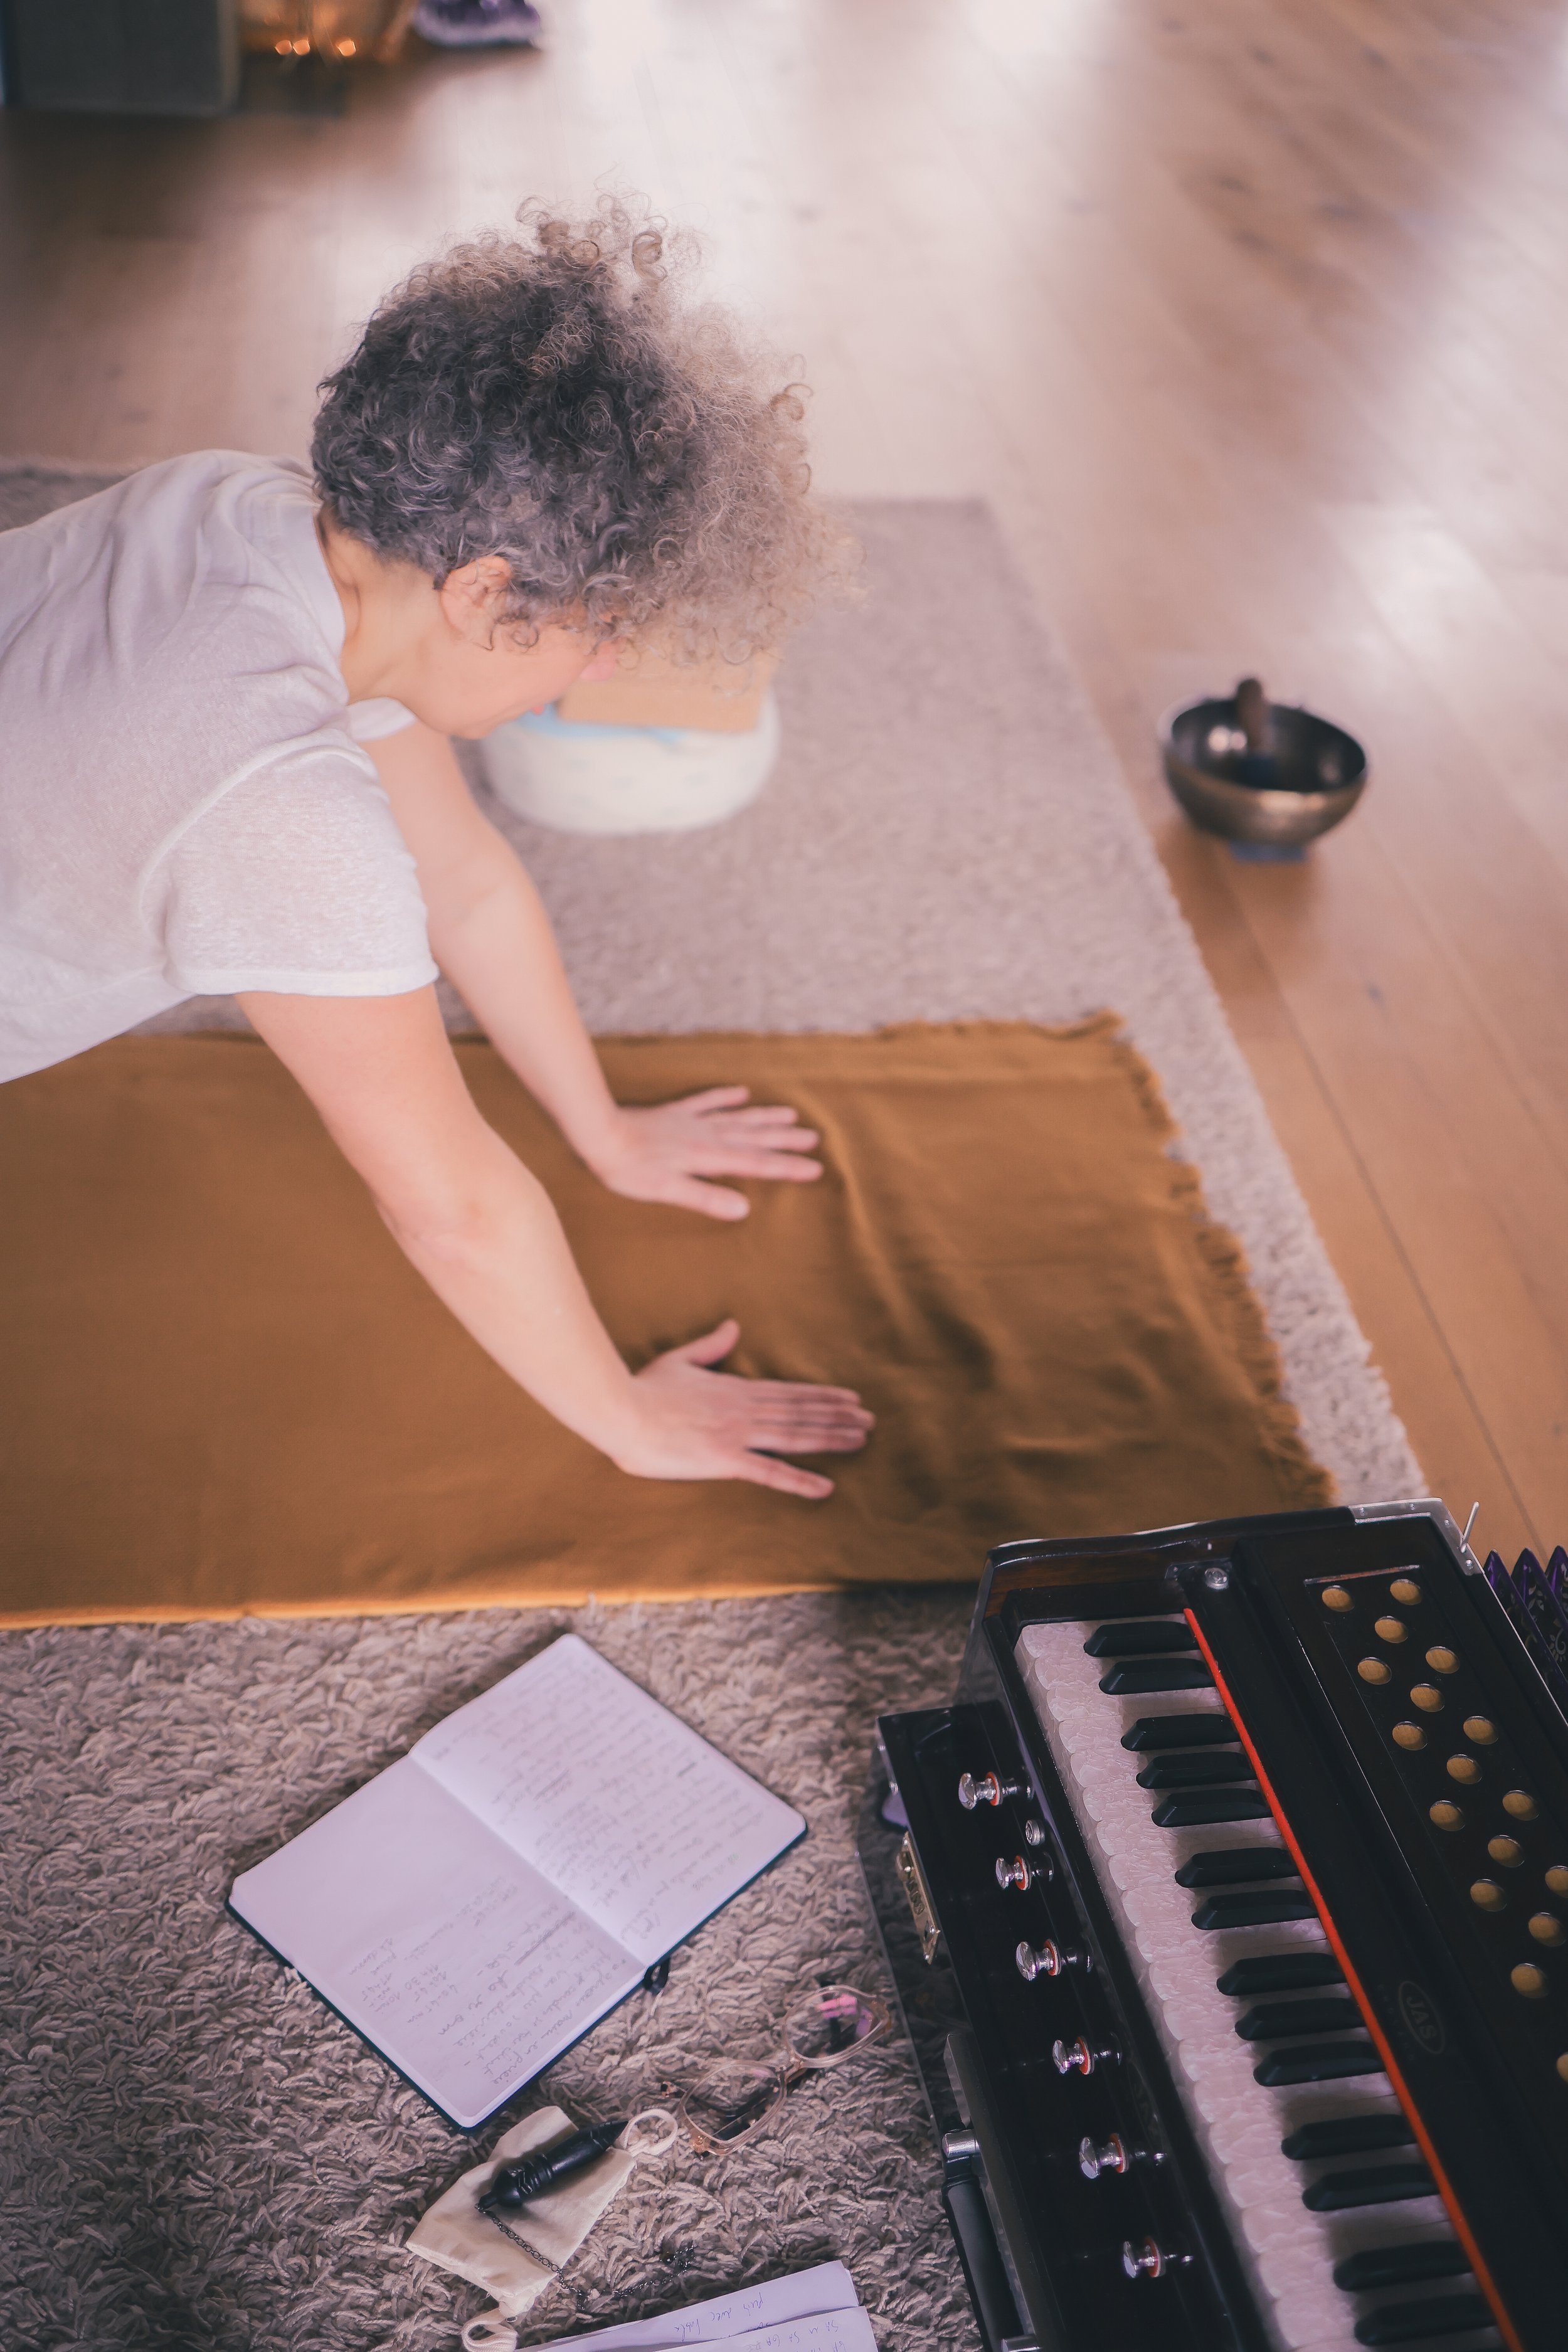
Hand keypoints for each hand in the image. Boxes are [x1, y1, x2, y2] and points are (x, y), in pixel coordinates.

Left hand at [589, 1088, 823, 1220]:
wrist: (599, 1132)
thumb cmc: (629, 1168)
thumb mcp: (666, 1190)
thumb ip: (705, 1197)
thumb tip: (743, 1208)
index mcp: (708, 1157)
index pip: (756, 1164)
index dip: (786, 1167)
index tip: (815, 1168)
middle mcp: (706, 1136)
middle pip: (754, 1138)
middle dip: (786, 1140)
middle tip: (815, 1138)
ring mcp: (692, 1122)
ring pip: (738, 1118)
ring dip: (765, 1118)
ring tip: (791, 1115)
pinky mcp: (674, 1113)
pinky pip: (707, 1101)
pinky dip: (726, 1097)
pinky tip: (741, 1092)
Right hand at [613, 1319, 872, 1497]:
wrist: (622, 1411)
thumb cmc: (644, 1389)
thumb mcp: (680, 1360)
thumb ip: (710, 1345)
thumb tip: (734, 1326)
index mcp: (735, 1389)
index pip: (790, 1392)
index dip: (823, 1396)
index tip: (850, 1398)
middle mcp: (745, 1410)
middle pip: (801, 1413)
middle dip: (838, 1416)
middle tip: (871, 1420)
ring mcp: (738, 1434)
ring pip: (796, 1436)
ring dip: (831, 1438)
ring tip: (861, 1440)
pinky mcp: (726, 1459)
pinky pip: (770, 1472)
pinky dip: (800, 1479)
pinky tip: (826, 1486)